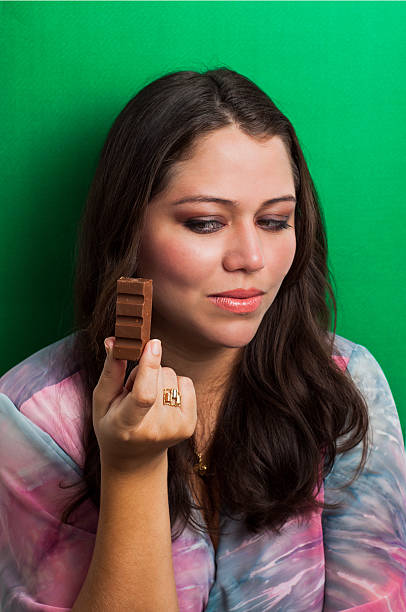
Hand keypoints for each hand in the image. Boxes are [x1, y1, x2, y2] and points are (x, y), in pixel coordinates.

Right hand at [92, 337, 196, 473]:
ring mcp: (175, 429)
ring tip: (146, 399)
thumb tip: (114, 340)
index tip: (153, 343)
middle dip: (145, 371)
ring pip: (171, 375)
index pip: (144, 395)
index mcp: (126, 425)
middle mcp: (154, 430)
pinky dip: (173, 383)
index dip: (149, 367)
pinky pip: (185, 382)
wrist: (135, 458)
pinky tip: (161, 400)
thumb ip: (111, 371)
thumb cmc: (113, 424)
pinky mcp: (189, 425)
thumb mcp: (102, 400)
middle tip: (132, 391)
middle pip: (158, 377)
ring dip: (158, 378)